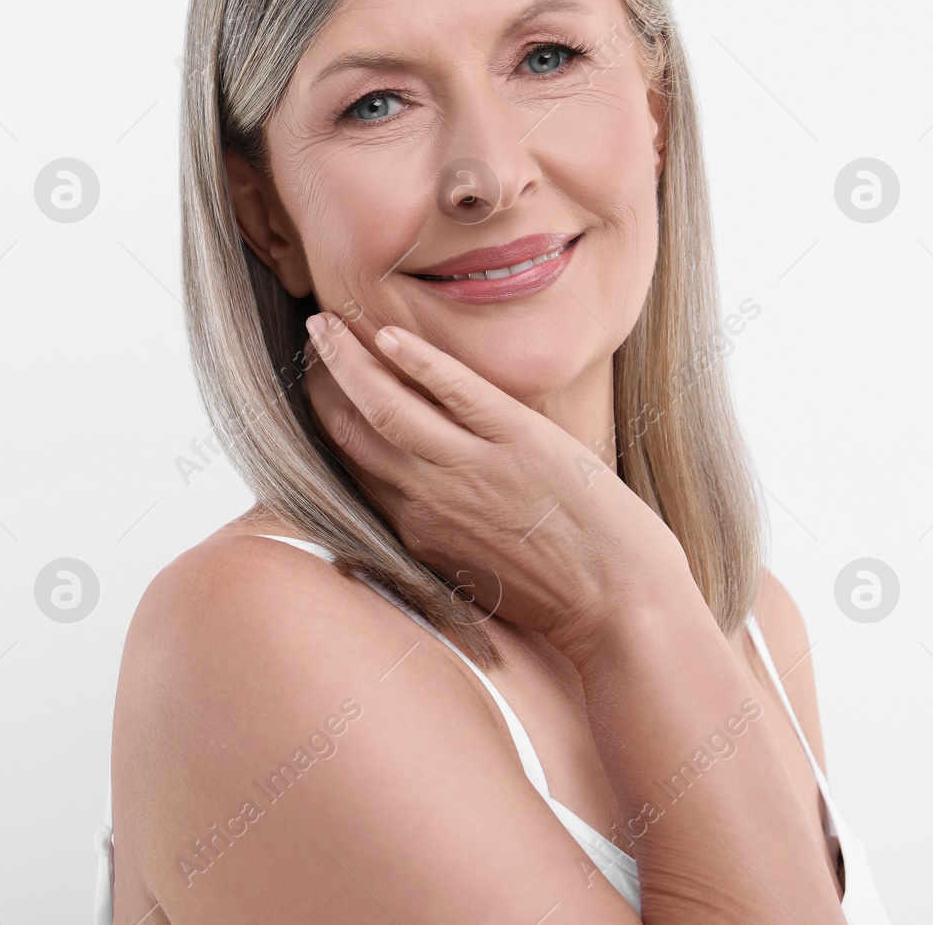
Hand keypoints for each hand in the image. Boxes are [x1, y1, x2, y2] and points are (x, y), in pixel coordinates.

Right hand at [301, 312, 692, 657]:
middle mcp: (429, 499)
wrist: (621, 609)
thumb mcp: (476, 580)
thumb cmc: (558, 598)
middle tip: (311, 339)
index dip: (328, 420)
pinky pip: (454, 391)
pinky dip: (416, 361)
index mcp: (417, 531)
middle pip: (354, 432)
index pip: (353, 466)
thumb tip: (417, 527)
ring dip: (348, 361)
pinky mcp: (519, 441)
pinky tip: (388, 335)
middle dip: (324, 382)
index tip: (314, 386)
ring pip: (387, 406)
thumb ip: (438, 546)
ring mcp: (471, 468)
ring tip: (325, 324)